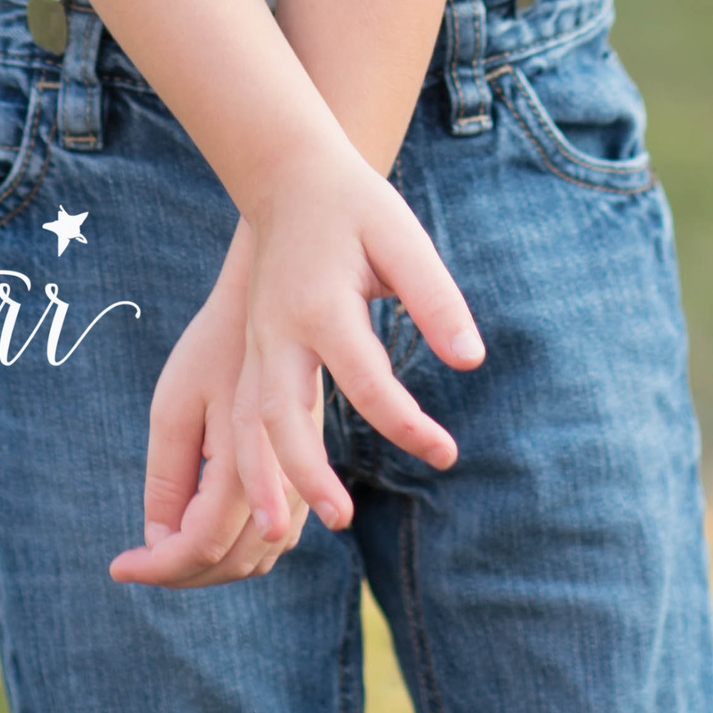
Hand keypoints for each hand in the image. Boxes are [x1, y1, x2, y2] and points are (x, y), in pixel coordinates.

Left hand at [109, 230, 309, 588]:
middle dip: (178, 574)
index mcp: (244, 466)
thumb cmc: (213, 347)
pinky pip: (275, 540)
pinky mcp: (305, 473)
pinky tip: (199, 531)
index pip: (199, 547)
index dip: (155, 567)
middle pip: (230, 564)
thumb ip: (168, 479)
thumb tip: (159, 539)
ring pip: (257, 559)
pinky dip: (237, 551)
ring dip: (208, 568)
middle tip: (134, 561)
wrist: (270, 303)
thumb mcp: (173, 406)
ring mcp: (301, 481)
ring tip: (161, 551)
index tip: (117, 566)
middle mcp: (282, 484)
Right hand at [233, 138, 483, 540]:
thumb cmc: (355, 208)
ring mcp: (255, 344)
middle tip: (341, 520)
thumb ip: (436, 300)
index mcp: (321, 305)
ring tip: (280, 535)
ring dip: (260, 478)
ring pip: (247, 424)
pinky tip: (270, 496)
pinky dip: (248, 460)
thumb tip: (471, 362)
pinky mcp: (249, 353)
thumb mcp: (403, 239)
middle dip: (305, 473)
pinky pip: (241, 416)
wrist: (288, 178)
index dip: (410, 424)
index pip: (367, 381)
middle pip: (281, 415)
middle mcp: (277, 332)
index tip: (447, 451)